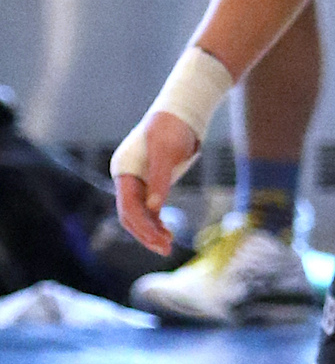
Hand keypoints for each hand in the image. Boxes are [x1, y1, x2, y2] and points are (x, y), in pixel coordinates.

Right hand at [114, 113, 199, 254]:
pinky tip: (168, 235)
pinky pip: (149, 210)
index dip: (142, 226)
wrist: (181, 113)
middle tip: (165, 249)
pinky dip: (157, 223)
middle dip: (146, 234)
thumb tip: (154, 208)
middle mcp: (127, 178)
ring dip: (151, 231)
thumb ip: (160, 179)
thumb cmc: (172, 128)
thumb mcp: (166, 152)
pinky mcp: (151, 183)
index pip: (127, 207)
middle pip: (130, 215)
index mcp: (124, 170)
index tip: (159, 240)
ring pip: (140, 215)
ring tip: (168, 247)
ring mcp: (138, 181)